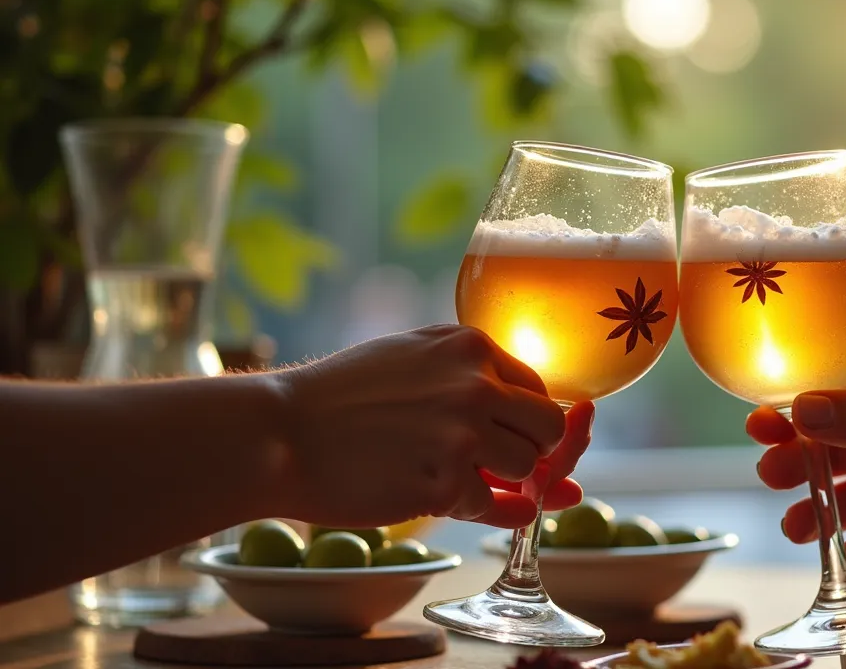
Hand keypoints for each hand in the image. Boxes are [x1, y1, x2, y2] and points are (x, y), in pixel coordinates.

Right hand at [273, 325, 587, 528]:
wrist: (280, 433)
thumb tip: (552, 421)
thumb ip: (477, 378)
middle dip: (531, 450)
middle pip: (550, 430)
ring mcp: (462, 437)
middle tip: (492, 461)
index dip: (525, 420)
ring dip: (501, 481)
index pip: (540, 389)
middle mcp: (476, 386)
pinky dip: (478, 510)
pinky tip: (447, 497)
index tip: (501, 434)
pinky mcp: (443, 486)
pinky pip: (492, 507)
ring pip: (529, 470)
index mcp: (471, 347)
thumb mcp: (413, 358)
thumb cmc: (343, 398)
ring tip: (454, 473)